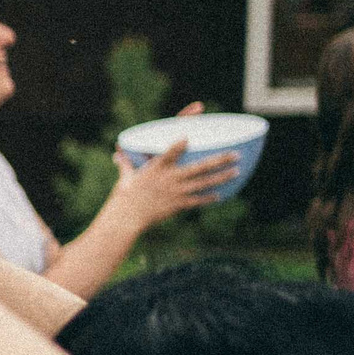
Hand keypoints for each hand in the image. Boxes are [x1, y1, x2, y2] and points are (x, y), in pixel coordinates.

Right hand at [105, 105, 238, 227]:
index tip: (188, 137)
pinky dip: (208, 198)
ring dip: (222, 177)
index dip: (179, 144)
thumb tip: (117, 154)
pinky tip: (220, 195)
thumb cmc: (124, 196)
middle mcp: (170, 177)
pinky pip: (197, 200)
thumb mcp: (125, 176)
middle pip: (200, 166)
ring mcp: (176, 191)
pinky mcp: (177, 204)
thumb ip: (126, 164)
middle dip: (219, 160)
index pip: (170, 151)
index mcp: (156, 167)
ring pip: (204, 183)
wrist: (126, 217)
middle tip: (235, 154)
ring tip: (236, 171)